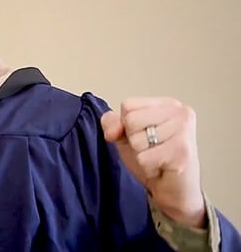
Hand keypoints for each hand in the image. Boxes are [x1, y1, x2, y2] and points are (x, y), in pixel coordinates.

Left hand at [101, 97, 205, 227]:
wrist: (175, 191)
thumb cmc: (154, 159)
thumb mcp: (126, 136)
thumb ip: (112, 123)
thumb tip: (112, 131)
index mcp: (168, 104)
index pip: (128, 105)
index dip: (126, 125)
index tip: (144, 136)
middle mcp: (180, 112)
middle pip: (131, 120)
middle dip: (134, 141)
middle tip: (152, 149)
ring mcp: (183, 131)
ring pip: (136, 140)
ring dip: (141, 155)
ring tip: (157, 158)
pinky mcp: (182, 152)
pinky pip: (144, 158)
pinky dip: (147, 167)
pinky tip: (162, 168)